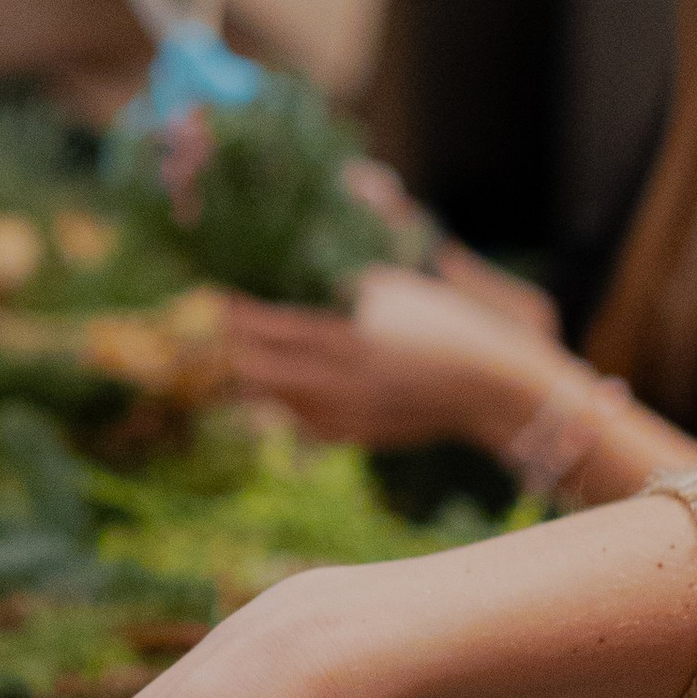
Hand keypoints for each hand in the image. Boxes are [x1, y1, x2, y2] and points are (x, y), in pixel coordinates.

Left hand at [219, 266, 558, 454]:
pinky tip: (275, 386)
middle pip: (256, 369)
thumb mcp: (394, 288)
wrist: (491, 388)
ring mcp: (341, 415)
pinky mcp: (351, 435)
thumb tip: (300, 262)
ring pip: (272, 399)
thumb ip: (344, 279)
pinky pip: (298, 420)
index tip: (211, 297)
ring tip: (229, 356)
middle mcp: (336, 382)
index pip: (269, 326)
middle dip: (228, 349)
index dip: (234, 313)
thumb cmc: (447, 326)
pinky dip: (281, 401)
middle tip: (204, 331)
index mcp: (345, 337)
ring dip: (250, 377)